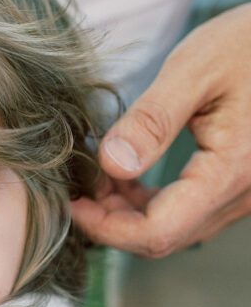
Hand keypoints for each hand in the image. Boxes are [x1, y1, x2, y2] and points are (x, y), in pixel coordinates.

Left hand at [72, 4, 250, 256]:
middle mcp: (243, 195)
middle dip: (112, 220)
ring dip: (129, 212)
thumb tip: (111, 163)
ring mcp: (243, 195)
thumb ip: (152, 119)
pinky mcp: (238, 186)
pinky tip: (127, 174)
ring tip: (98, 174)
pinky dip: (150, 201)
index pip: (158, 232)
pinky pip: (188, 211)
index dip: (106, 227)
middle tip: (80, 185)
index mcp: (231, 172)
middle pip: (163, 237)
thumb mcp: (196, 68)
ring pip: (174, 228)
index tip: (73, 202)